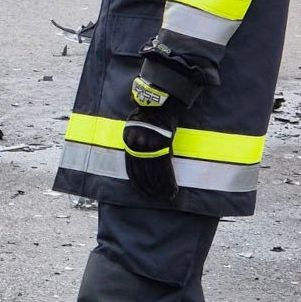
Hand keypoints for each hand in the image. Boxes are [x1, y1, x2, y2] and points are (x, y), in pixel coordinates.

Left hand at [121, 77, 179, 200]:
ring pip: (154, 174)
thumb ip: (137, 147)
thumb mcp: (136, 130)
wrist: (159, 104)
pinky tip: (172, 188)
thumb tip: (142, 164)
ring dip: (161, 187)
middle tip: (157, 197)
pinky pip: (165, 168)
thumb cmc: (148, 117)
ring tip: (167, 195)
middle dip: (150, 188)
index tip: (144, 192)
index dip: (138, 183)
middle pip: (143, 174)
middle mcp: (137, 146)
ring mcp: (150, 146)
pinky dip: (168, 180)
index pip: (132, 170)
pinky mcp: (163, 146)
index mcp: (129, 142)